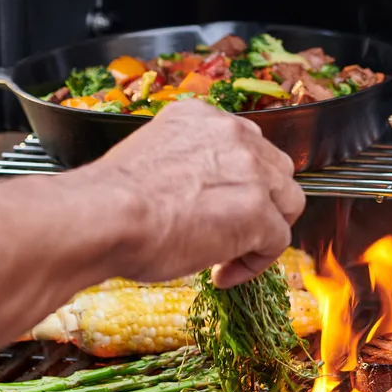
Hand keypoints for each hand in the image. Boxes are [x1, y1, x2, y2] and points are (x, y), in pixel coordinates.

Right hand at [82, 98, 304, 287]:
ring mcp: (251, 171)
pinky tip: (223, 274)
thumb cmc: (109, 199)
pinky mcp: (259, 211)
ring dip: (266, 231)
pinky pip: (277, 241)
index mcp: (203, 117)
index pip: (246, 146)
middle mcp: (233, 135)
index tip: (222, 206)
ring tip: (232, 255)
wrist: (104, 216)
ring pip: (287, 203)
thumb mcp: (151, 157)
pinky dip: (255, 263)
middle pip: (276, 170)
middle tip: (236, 231)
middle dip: (264, 203)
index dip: (241, 182)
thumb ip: (185, 165)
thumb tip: (194, 195)